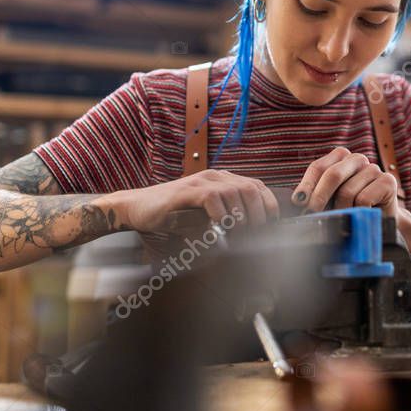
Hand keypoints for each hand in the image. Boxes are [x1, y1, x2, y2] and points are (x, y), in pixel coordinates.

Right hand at [113, 169, 278, 233]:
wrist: (137, 208)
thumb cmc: (171, 214)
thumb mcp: (203, 216)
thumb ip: (224, 218)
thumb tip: (248, 234)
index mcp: (222, 180)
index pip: (257, 186)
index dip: (269, 204)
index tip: (273, 223)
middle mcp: (214, 177)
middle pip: (251, 188)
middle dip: (260, 212)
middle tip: (257, 232)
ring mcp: (200, 182)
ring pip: (235, 191)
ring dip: (242, 215)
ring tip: (240, 233)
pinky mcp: (186, 191)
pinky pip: (213, 198)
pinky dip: (222, 214)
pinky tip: (221, 226)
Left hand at [293, 147, 399, 216]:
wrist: (380, 222)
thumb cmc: (350, 210)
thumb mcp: (329, 200)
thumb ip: (315, 196)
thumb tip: (297, 202)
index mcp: (340, 158)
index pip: (319, 167)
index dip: (307, 185)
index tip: (298, 202)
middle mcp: (356, 159)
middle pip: (333, 174)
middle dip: (320, 197)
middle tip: (312, 215)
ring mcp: (373, 168)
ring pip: (348, 191)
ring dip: (341, 211)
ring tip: (340, 222)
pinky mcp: (388, 181)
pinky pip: (364, 199)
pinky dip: (358, 212)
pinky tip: (360, 217)